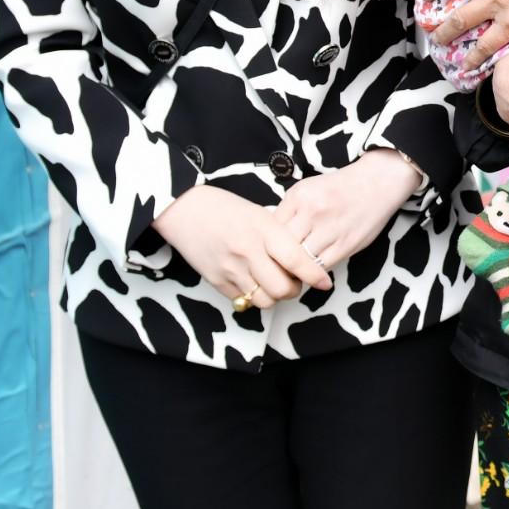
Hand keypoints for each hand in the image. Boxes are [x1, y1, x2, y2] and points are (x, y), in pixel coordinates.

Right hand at [152, 184, 327, 307]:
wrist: (183, 210)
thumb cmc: (225, 207)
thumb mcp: (258, 214)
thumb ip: (279, 236)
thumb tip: (302, 258)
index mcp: (262, 229)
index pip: (296, 259)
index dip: (314, 275)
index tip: (325, 282)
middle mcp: (248, 251)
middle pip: (282, 288)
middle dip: (295, 290)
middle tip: (295, 281)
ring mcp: (230, 269)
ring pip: (265, 300)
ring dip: (275, 296)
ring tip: (275, 283)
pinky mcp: (216, 281)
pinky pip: (244, 301)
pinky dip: (255, 296)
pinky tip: (255, 282)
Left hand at [273, 151, 422, 273]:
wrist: (378, 182)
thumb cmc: (340, 188)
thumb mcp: (307, 189)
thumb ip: (288, 211)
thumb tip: (268, 236)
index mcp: (299, 196)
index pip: (270, 228)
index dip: (265, 243)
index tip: (265, 250)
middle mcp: (312, 212)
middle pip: (282, 246)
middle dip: (276, 259)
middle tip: (273, 267)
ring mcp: (330, 229)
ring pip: (300, 260)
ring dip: (294, 269)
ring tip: (290, 272)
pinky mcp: (345, 244)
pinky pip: (320, 267)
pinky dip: (312, 272)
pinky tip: (310, 270)